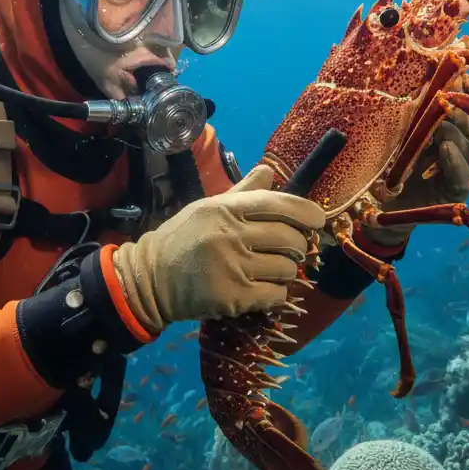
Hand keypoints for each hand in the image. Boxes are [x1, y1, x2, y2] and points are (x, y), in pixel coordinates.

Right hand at [112, 166, 324, 333]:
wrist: (150, 279)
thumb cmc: (182, 239)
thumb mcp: (207, 208)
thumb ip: (242, 192)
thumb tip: (270, 171)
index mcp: (225, 208)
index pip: (277, 204)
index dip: (306, 211)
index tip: (318, 220)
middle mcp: (230, 235)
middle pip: (289, 238)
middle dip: (298, 245)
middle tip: (290, 249)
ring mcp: (232, 267)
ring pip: (287, 268)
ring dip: (287, 271)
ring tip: (270, 270)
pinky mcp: (233, 298)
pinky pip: (276, 294)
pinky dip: (276, 293)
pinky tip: (263, 289)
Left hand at [364, 78, 468, 246]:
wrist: (379, 206)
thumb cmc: (386, 165)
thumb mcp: (397, 134)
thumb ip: (410, 113)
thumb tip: (417, 77)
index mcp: (447, 131)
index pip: (468, 108)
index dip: (468, 92)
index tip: (459, 75)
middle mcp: (459, 149)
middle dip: (461, 111)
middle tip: (447, 99)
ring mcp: (460, 171)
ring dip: (456, 132)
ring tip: (441, 125)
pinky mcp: (456, 193)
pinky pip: (462, 176)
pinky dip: (455, 160)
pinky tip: (445, 148)